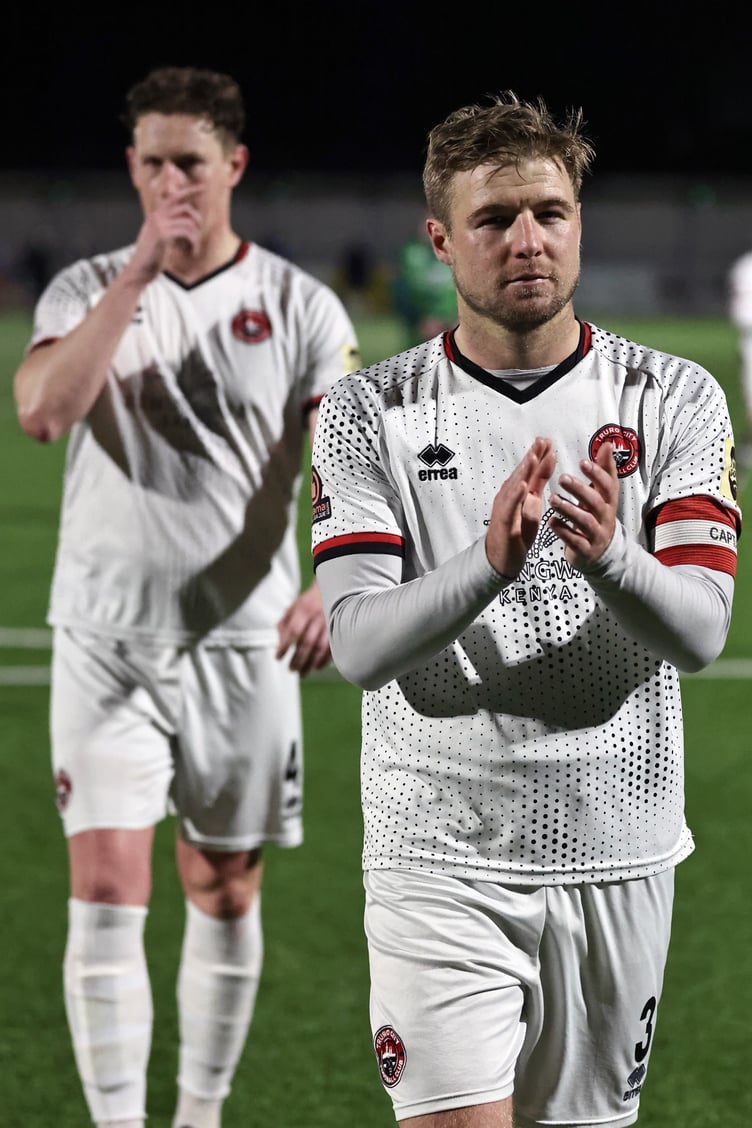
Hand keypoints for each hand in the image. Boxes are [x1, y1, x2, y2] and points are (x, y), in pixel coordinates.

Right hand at [127, 185, 203, 282]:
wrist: (139, 270)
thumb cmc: (151, 258)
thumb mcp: (160, 239)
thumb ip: (170, 228)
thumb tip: (187, 224)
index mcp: (156, 215)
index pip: (174, 197)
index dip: (190, 191)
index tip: (204, 188)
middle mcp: (156, 216)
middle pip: (184, 206)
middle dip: (197, 217)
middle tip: (200, 231)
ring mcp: (158, 224)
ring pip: (188, 221)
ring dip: (196, 236)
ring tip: (196, 247)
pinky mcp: (162, 234)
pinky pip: (186, 232)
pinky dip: (194, 242)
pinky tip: (193, 252)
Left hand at [276, 583, 331, 675]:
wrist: (332, 590)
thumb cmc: (310, 602)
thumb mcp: (293, 607)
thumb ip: (283, 623)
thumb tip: (280, 641)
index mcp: (303, 610)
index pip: (292, 630)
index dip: (284, 646)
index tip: (278, 657)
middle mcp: (317, 617)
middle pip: (307, 642)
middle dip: (298, 659)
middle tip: (291, 669)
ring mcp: (330, 624)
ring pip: (320, 647)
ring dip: (310, 662)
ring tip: (302, 672)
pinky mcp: (339, 629)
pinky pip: (333, 647)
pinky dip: (324, 659)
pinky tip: (317, 667)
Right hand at [485, 436, 556, 576]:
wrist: (501, 559)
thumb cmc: (516, 532)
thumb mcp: (533, 504)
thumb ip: (538, 484)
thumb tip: (548, 463)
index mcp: (518, 492)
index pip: (529, 470)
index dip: (538, 455)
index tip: (547, 441)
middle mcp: (509, 496)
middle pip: (521, 473)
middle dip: (532, 457)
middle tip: (542, 441)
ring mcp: (504, 508)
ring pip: (514, 486)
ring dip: (524, 471)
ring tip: (533, 457)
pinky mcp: (504, 522)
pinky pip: (509, 506)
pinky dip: (516, 495)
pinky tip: (523, 486)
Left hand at [548, 441, 618, 567]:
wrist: (599, 552)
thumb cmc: (597, 515)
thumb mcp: (602, 493)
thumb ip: (604, 469)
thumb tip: (608, 444)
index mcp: (609, 501)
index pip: (608, 485)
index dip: (598, 474)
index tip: (583, 462)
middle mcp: (605, 517)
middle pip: (596, 502)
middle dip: (580, 489)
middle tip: (562, 478)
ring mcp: (597, 534)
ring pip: (585, 522)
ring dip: (569, 509)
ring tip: (552, 499)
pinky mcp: (586, 550)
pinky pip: (575, 541)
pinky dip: (563, 531)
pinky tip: (551, 522)